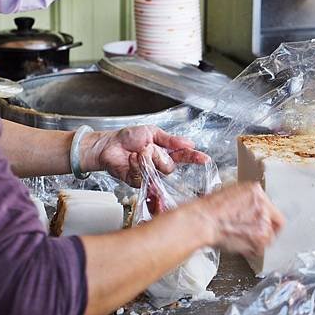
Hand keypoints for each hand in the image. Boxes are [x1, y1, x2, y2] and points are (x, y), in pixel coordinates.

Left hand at [80, 125, 209, 187]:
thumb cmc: (128, 137)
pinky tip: (130, 159)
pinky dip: (135, 164)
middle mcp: (159, 164)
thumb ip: (171, 140)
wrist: (109, 145)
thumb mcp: (152, 132)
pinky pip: (142, 175)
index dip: (195, 158)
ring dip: (146, 159)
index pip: (185, 156)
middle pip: (170, 167)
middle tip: (147, 148)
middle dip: (159, 156)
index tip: (205, 159)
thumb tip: (189, 143)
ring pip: (156, 171)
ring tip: (136, 152)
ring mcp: (149, 174)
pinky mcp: (137, 181)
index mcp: (166, 151)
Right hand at [190, 181, 283, 257]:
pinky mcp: (260, 237)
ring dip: (257, 241)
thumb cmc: (209, 210)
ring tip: (241, 239)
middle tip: (253, 235)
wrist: (203, 221)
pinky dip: (251, 250)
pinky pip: (260, 249)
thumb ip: (245, 201)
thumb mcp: (229, 195)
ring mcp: (263, 221)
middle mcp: (263, 205)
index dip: (266, 218)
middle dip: (264, 230)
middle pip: (274, 223)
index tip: (265, 223)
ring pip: (268, 238)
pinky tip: (239, 244)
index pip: (271, 206)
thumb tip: (249, 208)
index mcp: (255, 191)